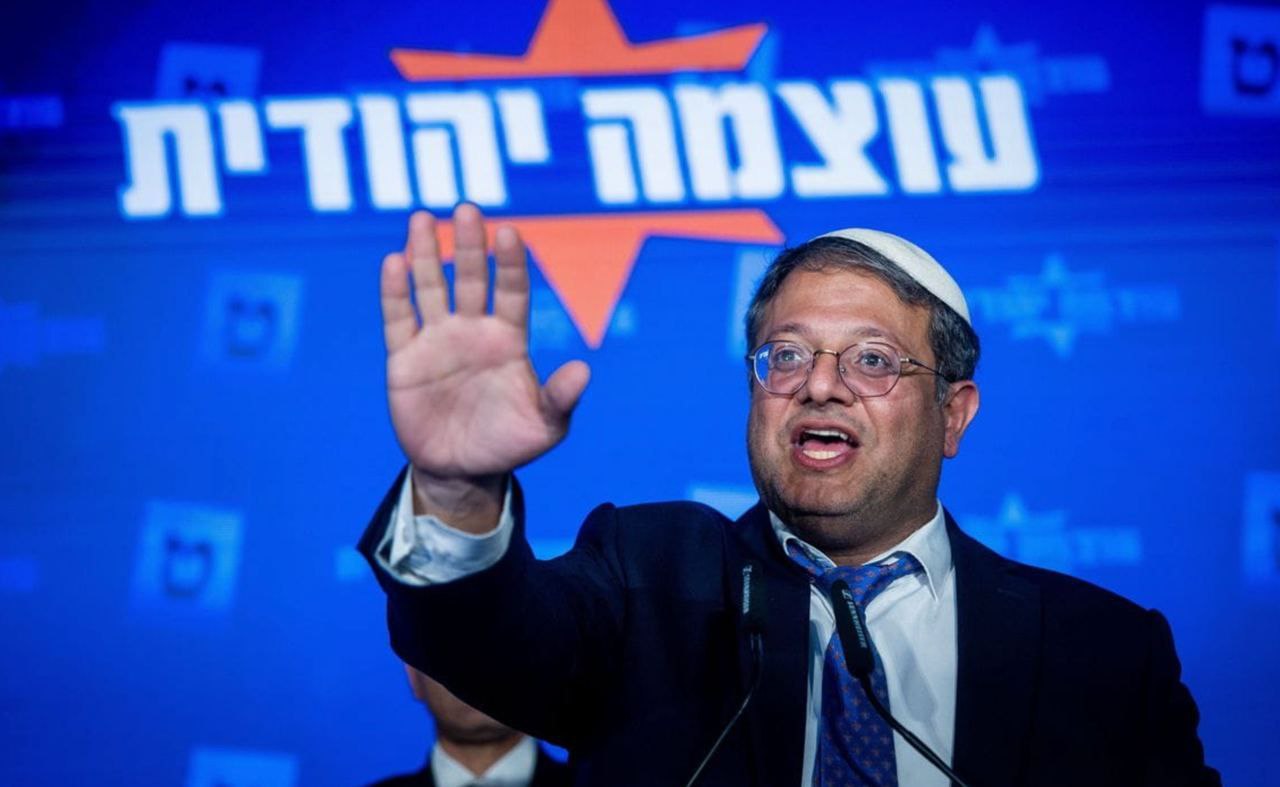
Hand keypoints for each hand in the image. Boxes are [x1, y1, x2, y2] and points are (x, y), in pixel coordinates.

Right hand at [381, 204, 589, 520]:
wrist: (463, 472)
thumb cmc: (509, 443)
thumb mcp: (546, 427)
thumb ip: (561, 398)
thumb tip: (584, 371)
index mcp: (509, 339)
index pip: (512, 291)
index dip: (511, 263)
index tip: (510, 232)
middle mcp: (473, 331)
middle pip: (472, 279)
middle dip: (471, 245)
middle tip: (467, 209)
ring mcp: (437, 341)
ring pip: (432, 287)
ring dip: (428, 253)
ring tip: (422, 218)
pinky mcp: (404, 359)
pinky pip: (398, 319)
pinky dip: (394, 292)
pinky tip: (394, 261)